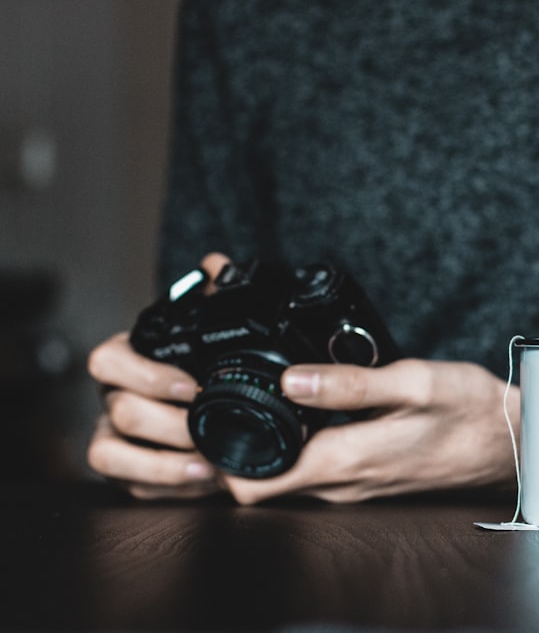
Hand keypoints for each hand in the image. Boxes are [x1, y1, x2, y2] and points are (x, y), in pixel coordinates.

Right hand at [85, 253, 231, 499]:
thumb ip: (214, 295)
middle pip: (118, 412)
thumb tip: (216, 265)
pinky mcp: (126, 472)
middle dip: (168, 426)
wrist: (216, 405)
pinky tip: (205, 482)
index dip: (147, 375)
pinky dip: (168, 488)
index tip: (192, 386)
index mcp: (127, 360)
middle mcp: (112, 397)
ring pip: (108, 454)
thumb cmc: (205, 365)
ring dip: (161, 465)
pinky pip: (131, 487)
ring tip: (208, 466)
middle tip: (210, 431)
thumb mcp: (213, 330)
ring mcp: (113, 435)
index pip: (108, 361)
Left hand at [221, 359, 519, 504]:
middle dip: (227, 453)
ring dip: (259, 450)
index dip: (216, 460)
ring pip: (284, 480)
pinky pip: (312, 474)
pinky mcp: (367, 479)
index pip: (253, 483)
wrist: (512, 442)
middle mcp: (343, 485)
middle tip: (211, 404)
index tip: (201, 419)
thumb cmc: (470, 412)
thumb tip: (289, 380)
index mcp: (346, 460)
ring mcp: (355, 487)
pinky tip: (297, 415)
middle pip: (260, 485)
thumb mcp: (413, 383)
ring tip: (248, 403)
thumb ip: (349, 383)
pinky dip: (290, 450)